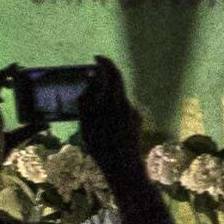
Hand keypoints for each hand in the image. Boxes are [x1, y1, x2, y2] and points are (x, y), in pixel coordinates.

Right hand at [73, 57, 149, 182]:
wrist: (123, 166)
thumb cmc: (100, 147)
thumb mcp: (86, 124)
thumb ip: (87, 101)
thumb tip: (91, 81)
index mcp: (114, 103)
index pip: (112, 74)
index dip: (105, 63)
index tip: (96, 58)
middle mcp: (126, 104)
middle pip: (118, 81)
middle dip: (107, 74)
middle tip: (94, 72)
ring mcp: (134, 111)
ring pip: (118, 96)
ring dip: (107, 96)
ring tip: (93, 110)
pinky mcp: (137, 119)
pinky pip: (122, 108)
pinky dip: (112, 108)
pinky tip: (105, 123)